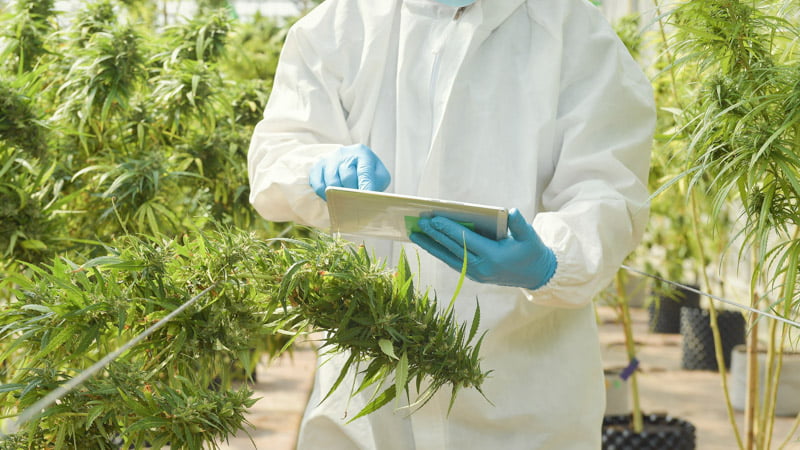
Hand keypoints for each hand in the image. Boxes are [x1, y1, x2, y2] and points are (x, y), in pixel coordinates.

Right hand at [309, 144, 390, 199]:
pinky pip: (319, 186)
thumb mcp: (378, 176)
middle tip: (356, 204)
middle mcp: (344, 153)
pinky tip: (333, 197)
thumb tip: (368, 198)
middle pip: (347, 177)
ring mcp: (329, 159)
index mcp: (362, 153)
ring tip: (346, 201)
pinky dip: (326, 196)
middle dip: (352, 194)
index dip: (366, 188)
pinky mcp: (317, 167)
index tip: (366, 200)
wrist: (349, 164)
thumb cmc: (366, 173)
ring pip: (332, 183)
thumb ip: (375, 185)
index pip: (364, 172)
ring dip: (339, 196)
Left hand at [409, 208, 556, 289]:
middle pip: (453, 248)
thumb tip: (511, 211)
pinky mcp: (473, 275)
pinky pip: (452, 261)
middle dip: (435, 235)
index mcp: (493, 257)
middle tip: (420, 222)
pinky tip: (428, 243)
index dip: (449, 229)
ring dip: (431, 245)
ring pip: (448, 257)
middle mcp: (481, 268)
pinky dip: (439, 252)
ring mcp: (476, 273)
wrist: (535, 275)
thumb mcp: (530, 237)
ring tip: (415, 234)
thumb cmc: (532, 252)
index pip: (466, 240)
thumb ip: (519, 224)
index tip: (434, 219)